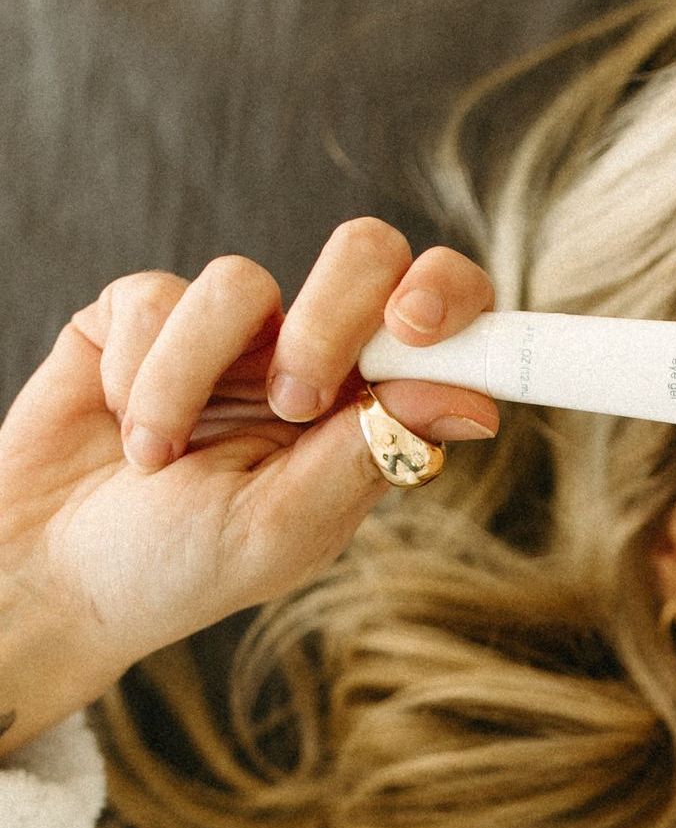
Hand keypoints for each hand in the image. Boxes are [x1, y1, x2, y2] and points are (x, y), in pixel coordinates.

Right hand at [0, 219, 498, 745]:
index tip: (417, 327)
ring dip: (195, 377)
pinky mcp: (144, 314)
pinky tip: (124, 429)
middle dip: (331, 317)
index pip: (443, 317)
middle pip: (366, 254)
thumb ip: (372, 451)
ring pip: (242, 281)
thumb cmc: (179, 566)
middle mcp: (314, 355)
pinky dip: (138, 373)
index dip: (450, 296)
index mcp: (369, 407)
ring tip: (160, 458)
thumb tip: (478, 403)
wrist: (46, 572)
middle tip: (294, 398)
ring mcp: (231, 331)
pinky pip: (157, 295)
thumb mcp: (285, 526)